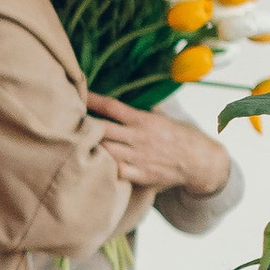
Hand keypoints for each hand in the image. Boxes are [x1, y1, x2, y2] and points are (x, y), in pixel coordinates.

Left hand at [86, 91, 232, 194]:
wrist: (201, 162)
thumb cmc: (182, 137)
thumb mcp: (165, 118)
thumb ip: (145, 110)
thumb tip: (128, 97)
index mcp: (144, 120)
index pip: (112, 107)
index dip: (92, 100)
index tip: (78, 94)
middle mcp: (138, 138)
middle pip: (102, 129)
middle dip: (84, 124)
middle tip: (69, 121)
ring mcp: (138, 158)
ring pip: (105, 151)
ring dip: (90, 146)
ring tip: (75, 142)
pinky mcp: (140, 175)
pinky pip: (115, 172)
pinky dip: (103, 168)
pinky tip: (92, 164)